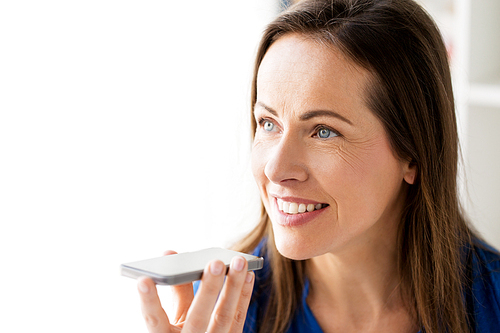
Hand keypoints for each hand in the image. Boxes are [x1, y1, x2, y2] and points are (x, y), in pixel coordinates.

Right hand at [137, 250, 254, 332]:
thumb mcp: (171, 321)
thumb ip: (174, 292)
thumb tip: (171, 255)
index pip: (154, 320)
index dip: (149, 301)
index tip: (143, 279)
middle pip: (198, 318)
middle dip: (208, 289)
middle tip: (215, 262)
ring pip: (224, 316)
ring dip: (233, 286)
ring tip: (238, 261)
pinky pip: (238, 317)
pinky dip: (243, 294)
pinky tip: (247, 274)